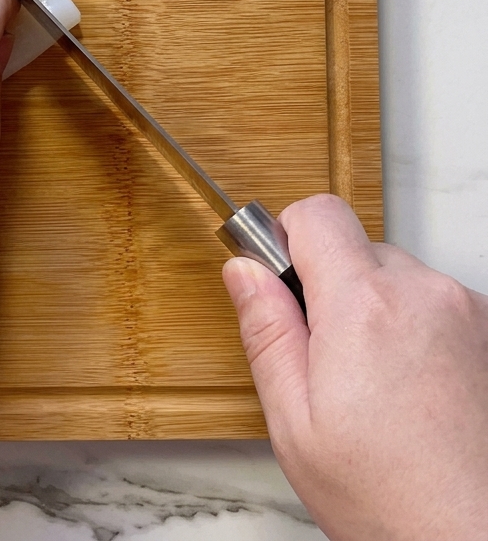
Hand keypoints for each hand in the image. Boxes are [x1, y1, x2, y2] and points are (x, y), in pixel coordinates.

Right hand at [223, 194, 487, 539]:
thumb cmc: (389, 497)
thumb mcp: (294, 420)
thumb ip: (266, 330)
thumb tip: (245, 270)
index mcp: (364, 306)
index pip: (317, 213)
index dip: (285, 239)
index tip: (277, 280)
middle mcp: (426, 295)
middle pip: (358, 249)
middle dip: (330, 289)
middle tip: (322, 359)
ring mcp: (470, 314)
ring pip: (398, 280)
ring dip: (376, 312)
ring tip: (373, 388)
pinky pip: (436, 308)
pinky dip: (415, 333)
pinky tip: (409, 393)